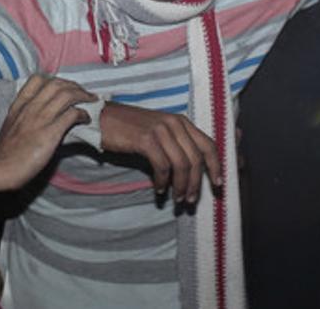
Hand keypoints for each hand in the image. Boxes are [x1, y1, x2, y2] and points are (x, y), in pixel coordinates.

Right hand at [0, 74, 96, 195]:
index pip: (37, 79)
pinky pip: (71, 115)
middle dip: (74, 86)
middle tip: (84, 93)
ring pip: (66, 95)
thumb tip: (40, 116)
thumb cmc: (4, 153)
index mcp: (19, 105)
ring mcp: (40, 119)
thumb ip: (24, 116)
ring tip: (90, 102)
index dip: (55, 80)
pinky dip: (82, 114)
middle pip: (56, 84)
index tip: (65, 86)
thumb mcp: (11, 126)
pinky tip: (86, 119)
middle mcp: (30, 107)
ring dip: (83, 96)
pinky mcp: (50, 133)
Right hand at [99, 102, 221, 203]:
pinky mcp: (146, 139)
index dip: (216, 166)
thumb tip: (192, 169)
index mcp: (181, 121)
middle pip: (197, 158)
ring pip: (182, 164)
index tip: (218, 184)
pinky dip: (162, 181)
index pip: (208, 144)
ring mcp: (160, 130)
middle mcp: (174, 123)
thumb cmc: (129, 129)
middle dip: (197, 183)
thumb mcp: (159, 131)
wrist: (101, 119)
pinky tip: (158, 188)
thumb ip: (176, 143)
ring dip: (180, 186)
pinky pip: (162, 166)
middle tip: (190, 199)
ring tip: (176, 198)